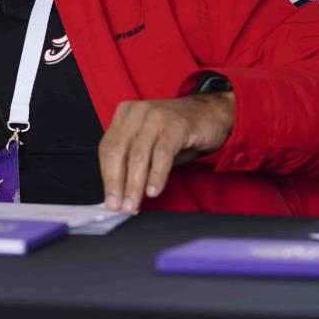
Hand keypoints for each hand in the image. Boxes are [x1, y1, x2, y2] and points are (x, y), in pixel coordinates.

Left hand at [99, 92, 234, 211]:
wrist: (211, 114)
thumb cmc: (176, 131)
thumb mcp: (149, 143)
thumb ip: (132, 162)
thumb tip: (120, 192)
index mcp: (124, 115)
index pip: (107, 149)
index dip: (107, 177)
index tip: (110, 200)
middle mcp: (137, 112)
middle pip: (118, 151)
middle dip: (116, 183)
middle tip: (118, 206)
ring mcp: (156, 116)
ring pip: (138, 155)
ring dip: (134, 184)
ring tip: (133, 204)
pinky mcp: (177, 125)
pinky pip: (162, 154)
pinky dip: (156, 175)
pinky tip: (153, 191)